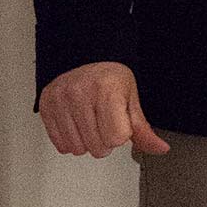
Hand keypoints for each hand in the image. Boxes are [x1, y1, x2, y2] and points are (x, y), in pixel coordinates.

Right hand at [38, 62, 169, 159]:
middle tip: (103, 122)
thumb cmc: (108, 78)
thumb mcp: (130, 99)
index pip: (116, 138)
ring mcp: (60, 100)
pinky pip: (61, 145)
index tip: (118, 120)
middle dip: (104, 141)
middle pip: (97, 147)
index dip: (121, 133)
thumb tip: (159, 148)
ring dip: (87, 142)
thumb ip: (142, 129)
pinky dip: (70, 140)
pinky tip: (76, 124)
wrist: (82, 57)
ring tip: (89, 123)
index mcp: (106, 90)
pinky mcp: (46, 107)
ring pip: (78, 149)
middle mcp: (80, 93)